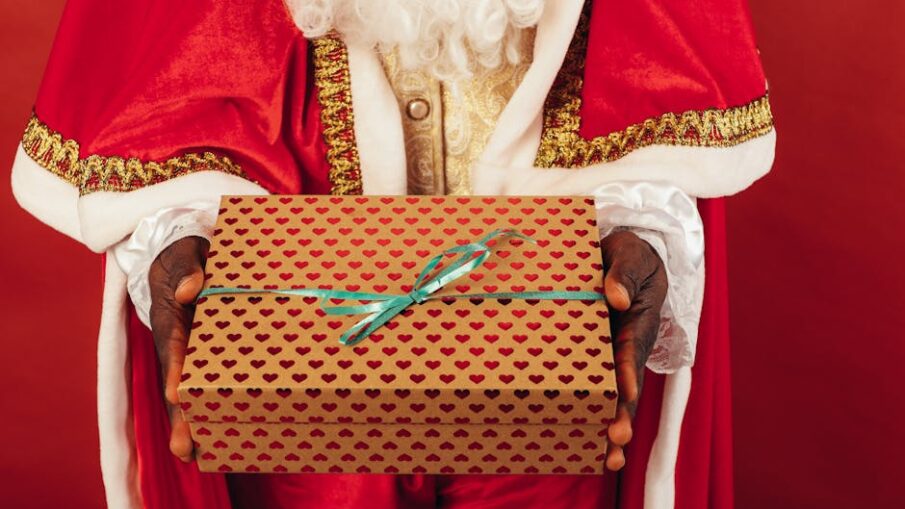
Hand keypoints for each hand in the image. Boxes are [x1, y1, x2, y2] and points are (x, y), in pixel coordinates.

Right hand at [148, 236, 208, 461]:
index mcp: (171, 316)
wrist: (179, 255)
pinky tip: (217, 435)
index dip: (176, 370)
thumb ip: (190, 266)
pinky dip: (207, 408)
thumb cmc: (187, 253)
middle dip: (179, 415)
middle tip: (184, 449)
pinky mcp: (202, 356)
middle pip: (176, 381)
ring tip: (194, 456)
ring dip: (190, 421)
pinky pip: (205, 383)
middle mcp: (176, 341)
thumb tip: (191, 289)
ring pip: (187, 390)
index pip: (172, 345)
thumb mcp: (187, 251)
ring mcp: (188, 352)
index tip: (177, 394)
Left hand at [600, 230, 667, 470]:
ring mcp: (611, 353)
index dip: (629, 370)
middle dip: (623, 412)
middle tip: (617, 442)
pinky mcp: (593, 355)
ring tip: (607, 459)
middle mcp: (626, 343)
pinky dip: (589, 409)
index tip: (627, 390)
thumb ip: (623, 273)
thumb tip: (615, 297)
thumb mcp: (630, 254)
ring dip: (610, 423)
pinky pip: (592, 383)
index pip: (632, 348)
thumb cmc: (629, 253)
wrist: (623, 252)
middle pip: (626, 384)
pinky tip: (580, 439)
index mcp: (637, 320)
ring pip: (612, 393)